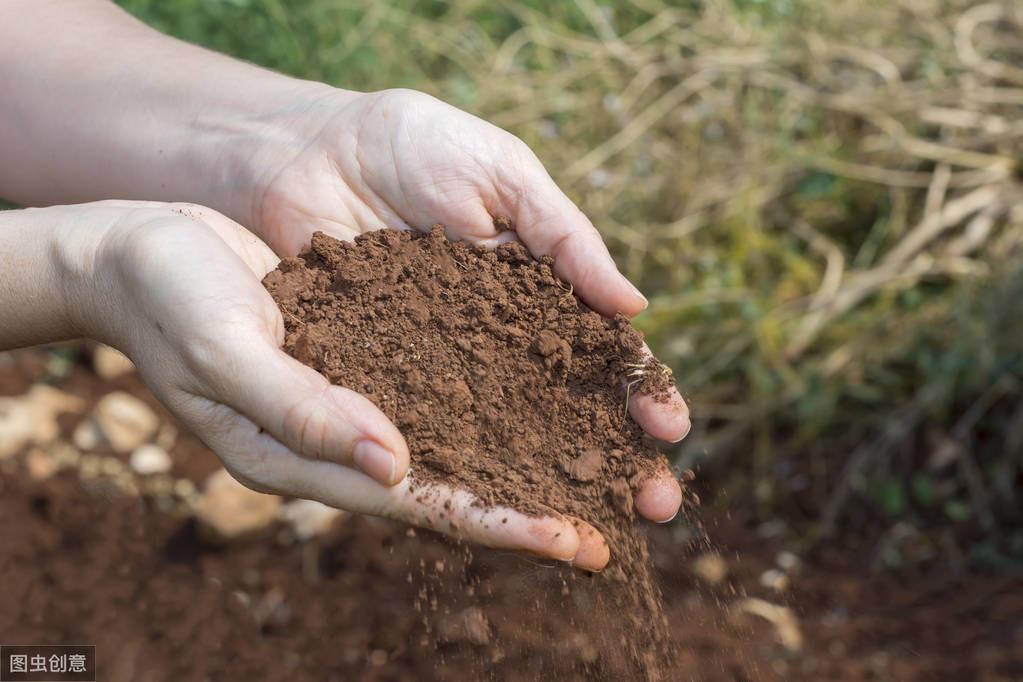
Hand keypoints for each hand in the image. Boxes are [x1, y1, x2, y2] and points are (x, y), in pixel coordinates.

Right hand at [64, 201, 635, 568]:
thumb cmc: (168, 298)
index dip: (500, 524)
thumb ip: (303, 411)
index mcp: (306, 456)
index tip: (574, 542)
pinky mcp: (365, 350)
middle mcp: (344, 436)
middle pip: (457, 482)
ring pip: (460, 435)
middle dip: (538, 504)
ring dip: (532, 450)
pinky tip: (546, 384)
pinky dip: (496, 390)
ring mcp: (357, 395)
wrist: (136, 251)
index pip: (422, 502)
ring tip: (608, 462)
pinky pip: (441, 380)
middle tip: (624, 523)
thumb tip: (395, 464)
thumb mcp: (225, 351)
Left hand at [245, 87, 690, 515]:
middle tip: (654, 505)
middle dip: (613, 458)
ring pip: (505, 436)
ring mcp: (440, 367)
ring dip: (549, 482)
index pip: (602, 352)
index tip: (671, 427)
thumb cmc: (412, 145)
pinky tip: (491, 507)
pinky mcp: (381, 380)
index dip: (639, 391)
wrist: (303, 147)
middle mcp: (496, 341)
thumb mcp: (503, 175)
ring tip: (587, 527)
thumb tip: (635, 308)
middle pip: (567, 410)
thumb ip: (565, 239)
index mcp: (537, 289)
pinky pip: (427, 430)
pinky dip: (461, 469)